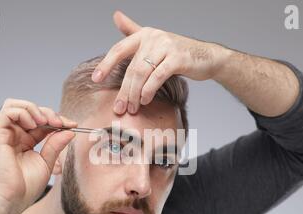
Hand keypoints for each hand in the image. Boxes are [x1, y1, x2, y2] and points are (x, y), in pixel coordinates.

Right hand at [0, 98, 76, 213]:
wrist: (12, 199)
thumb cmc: (26, 186)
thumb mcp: (47, 162)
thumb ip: (56, 145)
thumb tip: (69, 131)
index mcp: (25, 141)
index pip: (41, 121)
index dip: (57, 119)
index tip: (72, 125)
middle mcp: (14, 135)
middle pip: (29, 110)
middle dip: (48, 112)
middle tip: (61, 123)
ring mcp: (5, 134)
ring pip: (15, 105)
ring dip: (34, 109)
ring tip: (45, 122)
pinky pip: (7, 111)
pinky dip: (23, 113)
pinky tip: (34, 125)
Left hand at [91, 11, 230, 113]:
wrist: (207, 57)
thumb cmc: (177, 53)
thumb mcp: (154, 41)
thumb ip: (133, 31)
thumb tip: (116, 15)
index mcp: (144, 34)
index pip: (119, 49)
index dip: (106, 64)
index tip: (95, 79)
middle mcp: (153, 37)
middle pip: (131, 67)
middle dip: (124, 90)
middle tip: (118, 107)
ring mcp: (166, 47)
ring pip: (142, 73)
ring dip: (135, 94)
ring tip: (132, 108)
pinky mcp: (178, 58)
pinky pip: (157, 76)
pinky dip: (149, 90)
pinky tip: (145, 100)